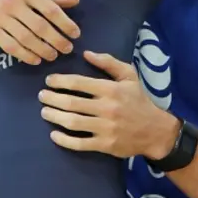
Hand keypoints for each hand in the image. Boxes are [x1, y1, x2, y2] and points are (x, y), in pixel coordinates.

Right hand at [0, 0, 80, 65]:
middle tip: (67, 49)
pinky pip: (10, 46)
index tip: (75, 34)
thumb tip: (75, 1)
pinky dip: (25, 55)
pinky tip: (35, 59)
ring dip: (42, 50)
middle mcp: (13, 3)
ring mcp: (0, 17)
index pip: (50, 9)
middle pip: (40, 26)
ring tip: (53, 56)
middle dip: (56, 40)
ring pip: (26, 38)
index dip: (65, 23)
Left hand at [38, 50, 178, 157]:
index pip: (79, 83)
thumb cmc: (138, 101)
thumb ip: (108, 63)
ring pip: (72, 122)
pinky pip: (80, 143)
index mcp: (111, 89)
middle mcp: (107, 108)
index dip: (60, 81)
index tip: (49, 81)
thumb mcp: (129, 76)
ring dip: (54, 117)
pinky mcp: (105, 145)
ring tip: (44, 112)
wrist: (155, 131)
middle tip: (42, 96)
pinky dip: (64, 140)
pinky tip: (54, 135)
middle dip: (52, 99)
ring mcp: (105, 128)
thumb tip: (86, 53)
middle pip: (71, 103)